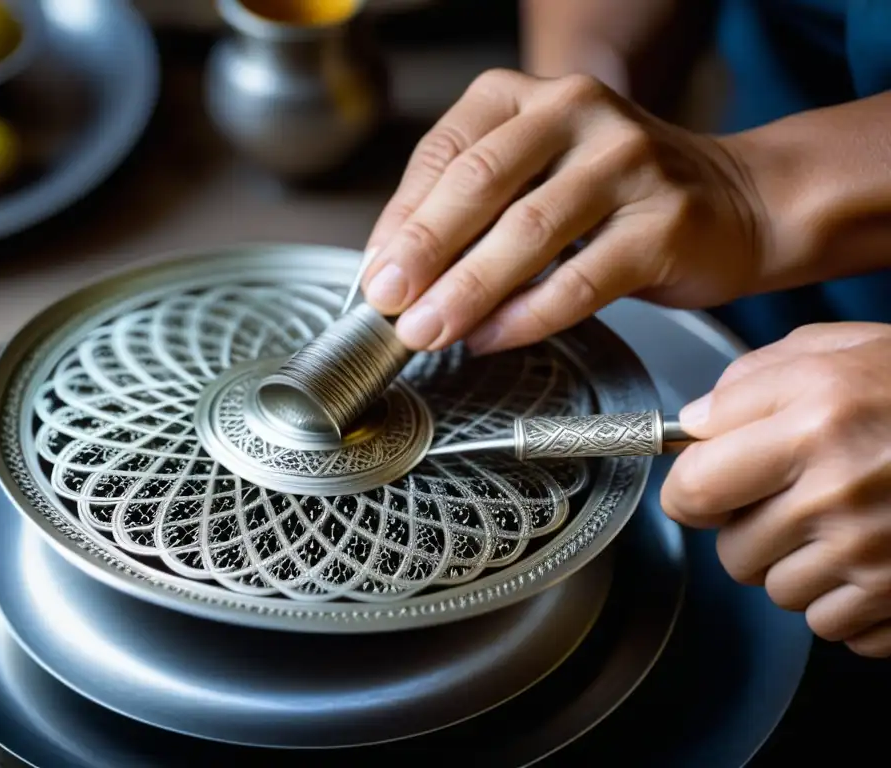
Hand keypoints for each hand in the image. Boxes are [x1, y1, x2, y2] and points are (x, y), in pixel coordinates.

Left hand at [361, 68, 768, 353]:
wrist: (736, 200)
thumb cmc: (617, 194)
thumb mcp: (534, 176)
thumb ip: (470, 212)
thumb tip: (395, 273)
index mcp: (528, 96)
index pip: (445, 154)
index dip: (399, 221)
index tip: (373, 276)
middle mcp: (576, 112)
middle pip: (480, 186)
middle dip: (423, 254)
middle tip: (387, 305)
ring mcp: (627, 161)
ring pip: (528, 232)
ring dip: (467, 291)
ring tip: (427, 331)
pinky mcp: (664, 221)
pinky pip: (581, 278)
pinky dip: (527, 315)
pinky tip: (491, 338)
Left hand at [662, 322, 890, 657]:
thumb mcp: (831, 348)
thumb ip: (748, 383)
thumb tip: (695, 427)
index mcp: (811, 422)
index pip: (695, 490)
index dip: (688, 494)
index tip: (700, 490)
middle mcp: (839, 493)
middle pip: (733, 553)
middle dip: (748, 531)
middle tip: (790, 499)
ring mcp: (876, 553)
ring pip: (780, 593)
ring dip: (797, 566)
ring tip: (840, 522)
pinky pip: (833, 625)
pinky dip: (844, 600)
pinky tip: (871, 555)